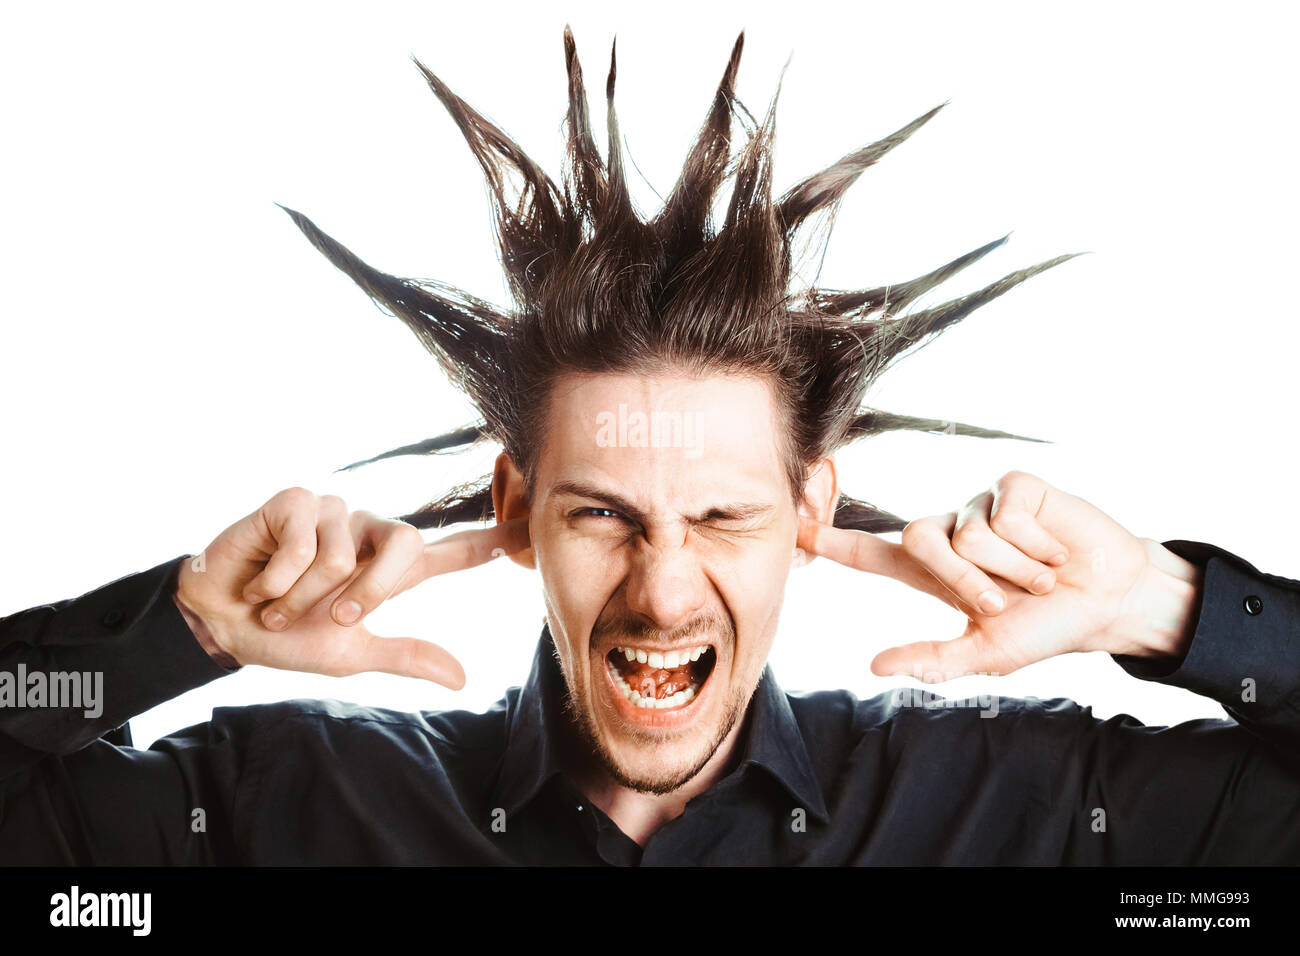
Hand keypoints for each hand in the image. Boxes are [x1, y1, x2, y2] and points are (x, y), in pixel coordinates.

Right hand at [174, 486, 529, 687]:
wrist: (222, 626)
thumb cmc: (287, 635)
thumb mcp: (349, 652)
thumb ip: (405, 655)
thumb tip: (463, 678)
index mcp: (392, 568)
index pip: (456, 549)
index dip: (496, 540)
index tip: (534, 527)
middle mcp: (369, 532)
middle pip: (404, 545)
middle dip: (366, 591)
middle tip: (329, 617)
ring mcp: (335, 511)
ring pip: (342, 553)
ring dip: (305, 592)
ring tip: (280, 598)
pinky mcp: (296, 500)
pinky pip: (303, 541)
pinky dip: (278, 576)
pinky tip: (261, 581)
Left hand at [796, 470, 1201, 680]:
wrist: (1109, 602)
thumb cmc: (1046, 627)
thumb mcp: (988, 653)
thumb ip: (933, 660)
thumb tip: (873, 668)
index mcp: (933, 573)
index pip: (870, 553)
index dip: (832, 541)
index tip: (794, 524)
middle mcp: (950, 534)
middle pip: (918, 540)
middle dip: (963, 579)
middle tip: (1001, 601)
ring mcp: (979, 506)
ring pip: (968, 533)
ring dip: (1014, 568)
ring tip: (1043, 578)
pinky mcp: (1014, 487)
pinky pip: (1005, 513)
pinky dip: (1035, 544)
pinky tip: (1055, 550)